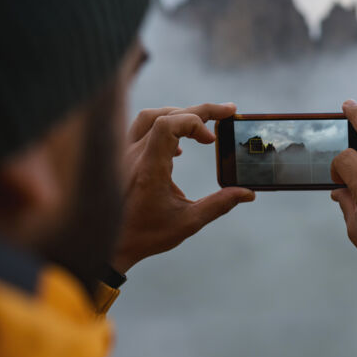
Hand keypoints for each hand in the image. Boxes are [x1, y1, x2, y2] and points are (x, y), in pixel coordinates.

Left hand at [113, 103, 254, 272]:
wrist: (109, 245)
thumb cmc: (146, 235)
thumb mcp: (188, 222)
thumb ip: (219, 205)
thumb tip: (247, 193)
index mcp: (149, 168)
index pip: (168, 124)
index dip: (195, 123)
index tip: (212, 141)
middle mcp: (133, 155)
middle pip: (166, 115)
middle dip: (200, 111)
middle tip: (227, 111)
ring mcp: (124, 154)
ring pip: (150, 116)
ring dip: (179, 115)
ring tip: (202, 125)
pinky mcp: (122, 158)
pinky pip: (141, 129)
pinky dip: (164, 127)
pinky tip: (179, 148)